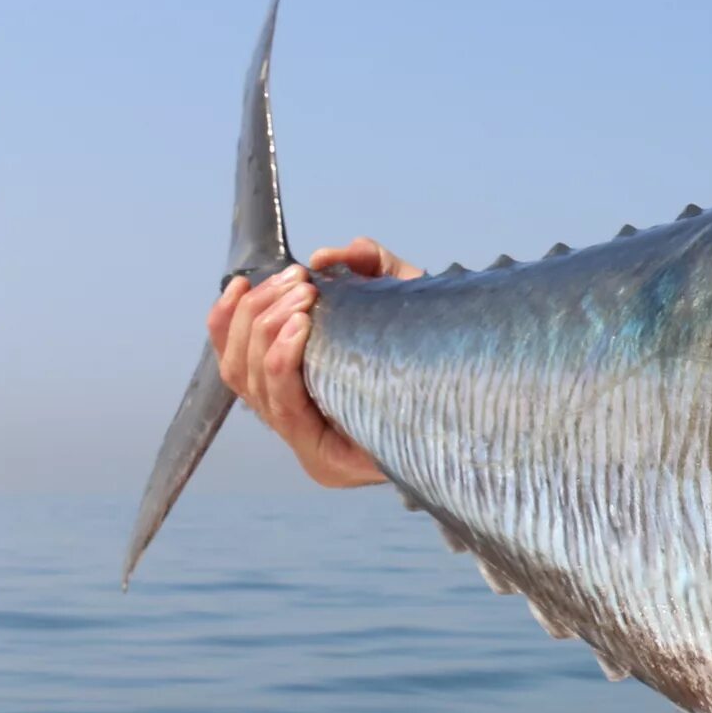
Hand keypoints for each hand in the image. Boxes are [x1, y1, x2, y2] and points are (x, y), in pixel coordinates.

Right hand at [207, 239, 419, 488]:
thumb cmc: (439, 352)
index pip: (235, 360)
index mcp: (298, 393)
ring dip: (267, 330)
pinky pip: (283, 404)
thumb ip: (370, 268)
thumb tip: (329, 254)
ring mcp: (306, 444)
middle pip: (236, 367)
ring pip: (250, 382)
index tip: (244, 281)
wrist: (484, 407)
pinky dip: (282, 360)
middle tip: (296, 282)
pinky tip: (299, 327)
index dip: (227, 320)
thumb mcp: (404, 300)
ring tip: (301, 297)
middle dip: (257, 314)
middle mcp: (294, 423)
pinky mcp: (324, 458)